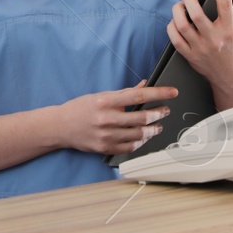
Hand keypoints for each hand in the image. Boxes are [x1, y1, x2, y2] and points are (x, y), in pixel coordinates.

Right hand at [51, 80, 177, 155]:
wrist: (60, 126)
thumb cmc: (80, 108)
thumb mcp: (101, 95)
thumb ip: (124, 92)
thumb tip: (144, 84)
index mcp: (105, 101)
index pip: (138, 95)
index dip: (159, 93)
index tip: (172, 91)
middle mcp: (106, 118)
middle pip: (142, 117)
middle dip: (159, 113)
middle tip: (165, 110)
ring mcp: (106, 135)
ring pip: (139, 134)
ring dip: (153, 129)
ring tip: (158, 125)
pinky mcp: (105, 148)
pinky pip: (130, 147)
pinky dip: (141, 141)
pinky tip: (144, 136)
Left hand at [167, 0, 232, 101]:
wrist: (229, 76)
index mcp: (229, 29)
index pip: (224, 2)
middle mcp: (214, 39)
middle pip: (196, 13)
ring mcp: (200, 48)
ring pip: (182, 25)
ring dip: (178, 10)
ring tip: (181, 3)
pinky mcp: (189, 56)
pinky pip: (174, 38)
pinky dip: (171, 26)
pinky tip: (175, 20)